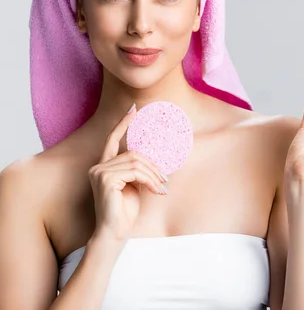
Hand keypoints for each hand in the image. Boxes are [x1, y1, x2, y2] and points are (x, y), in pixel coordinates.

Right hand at [88, 104, 167, 242]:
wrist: (113, 234)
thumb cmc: (123, 212)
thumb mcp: (132, 185)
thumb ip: (136, 169)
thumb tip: (152, 157)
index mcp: (103, 166)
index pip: (112, 139)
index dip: (123, 123)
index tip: (134, 109)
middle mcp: (98, 166)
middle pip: (133, 153)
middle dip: (152, 165)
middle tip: (165, 179)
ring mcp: (100, 172)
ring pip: (136, 162)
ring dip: (153, 174)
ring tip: (162, 187)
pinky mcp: (105, 179)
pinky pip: (135, 172)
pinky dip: (149, 180)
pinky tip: (156, 191)